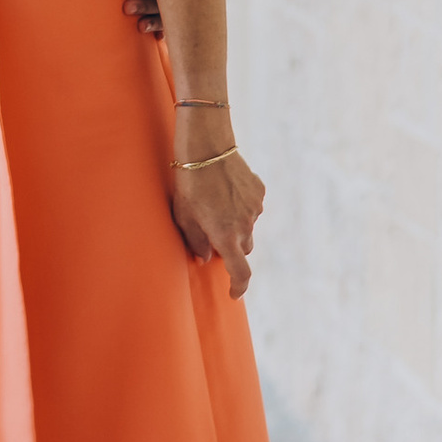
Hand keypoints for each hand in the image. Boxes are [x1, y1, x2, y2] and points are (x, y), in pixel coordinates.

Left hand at [165, 116, 262, 297]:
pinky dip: (241, 206)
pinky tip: (225, 190)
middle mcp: (244, 226)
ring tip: (215, 204)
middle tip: (212, 232)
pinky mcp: (258, 191)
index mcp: (225, 236)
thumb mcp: (183, 215)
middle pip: (242, 248)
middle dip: (231, 247)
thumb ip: (195, 241)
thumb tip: (204, 258)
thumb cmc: (189, 182)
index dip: (238, 286)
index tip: (233, 294)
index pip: (240, 271)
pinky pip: (251, 207)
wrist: (206, 147)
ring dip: (236, 225)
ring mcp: (254, 208)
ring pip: (248, 227)